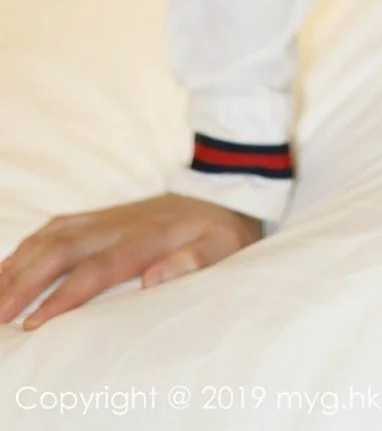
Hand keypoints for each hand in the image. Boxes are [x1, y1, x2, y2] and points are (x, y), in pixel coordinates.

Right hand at [0, 193, 262, 329]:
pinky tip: (9, 264)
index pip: (95, 270)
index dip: (62, 297)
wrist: (225, 190)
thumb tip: (153, 279)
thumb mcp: (221, 249)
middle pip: (61, 250)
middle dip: (24, 282)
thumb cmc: (222, 231)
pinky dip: (29, 244)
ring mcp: (107, 216)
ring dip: (19, 263)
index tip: (33, 325)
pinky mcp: (102, 214)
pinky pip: (57, 226)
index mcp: (145, 239)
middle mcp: (117, 225)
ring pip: (52, 236)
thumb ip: (191, 263)